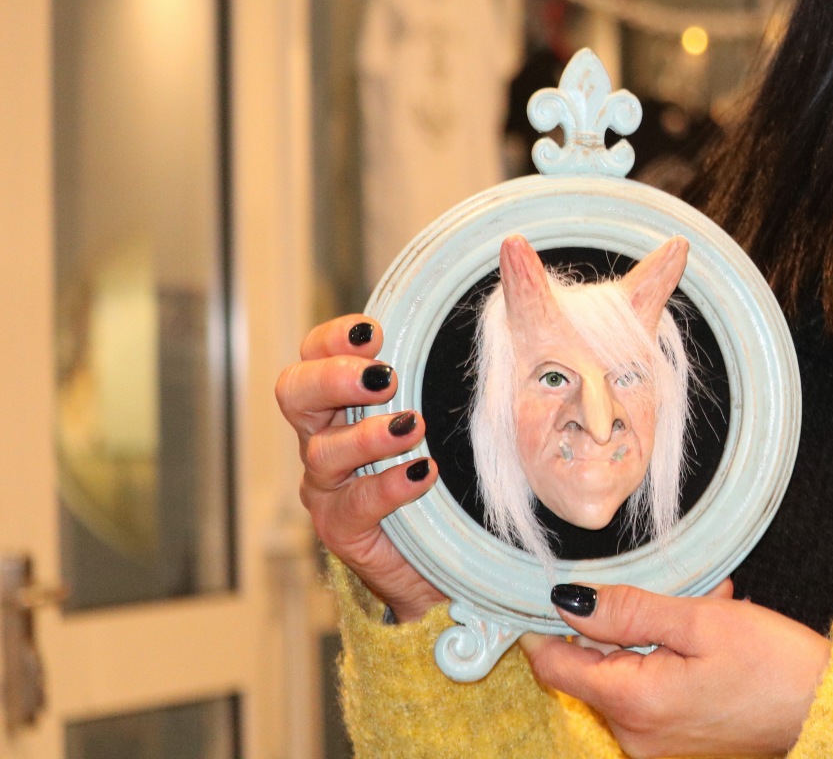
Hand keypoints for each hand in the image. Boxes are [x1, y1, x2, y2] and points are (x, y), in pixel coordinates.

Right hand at [275, 314, 447, 621]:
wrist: (446, 559)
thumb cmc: (448, 475)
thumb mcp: (448, 416)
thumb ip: (450, 372)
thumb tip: (502, 307)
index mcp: (342, 400)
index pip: (315, 353)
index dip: (335, 338)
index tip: (375, 333)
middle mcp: (324, 437)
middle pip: (295, 393)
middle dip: (334, 377)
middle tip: (383, 378)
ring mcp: (328, 486)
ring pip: (323, 451)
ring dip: (369, 435)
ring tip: (413, 427)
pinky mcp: (342, 529)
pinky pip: (355, 505)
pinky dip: (389, 486)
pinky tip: (422, 474)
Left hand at [522, 580, 830, 756]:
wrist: (826, 712)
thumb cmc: (774, 665)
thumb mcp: (702, 621)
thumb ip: (629, 611)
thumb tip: (570, 600)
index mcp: (634, 703)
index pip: (556, 668)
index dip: (546, 628)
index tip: (553, 595)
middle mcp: (636, 738)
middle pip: (597, 672)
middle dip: (625, 628)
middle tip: (676, 594)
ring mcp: (657, 751)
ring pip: (629, 683)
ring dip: (656, 645)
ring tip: (713, 612)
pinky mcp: (678, 752)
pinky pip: (655, 702)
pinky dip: (673, 669)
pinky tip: (714, 647)